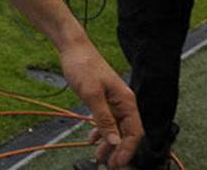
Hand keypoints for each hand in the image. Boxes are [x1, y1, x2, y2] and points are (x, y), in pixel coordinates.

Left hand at [60, 42, 141, 167]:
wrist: (72, 48)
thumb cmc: (83, 66)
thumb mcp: (92, 94)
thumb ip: (104, 119)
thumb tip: (114, 140)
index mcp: (126, 101)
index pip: (134, 132)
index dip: (127, 149)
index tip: (118, 162)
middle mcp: (122, 102)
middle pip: (125, 132)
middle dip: (118, 150)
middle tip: (108, 164)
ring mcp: (112, 101)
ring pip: (114, 128)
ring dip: (108, 142)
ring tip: (99, 156)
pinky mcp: (102, 99)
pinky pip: (105, 120)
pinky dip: (100, 131)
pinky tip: (92, 139)